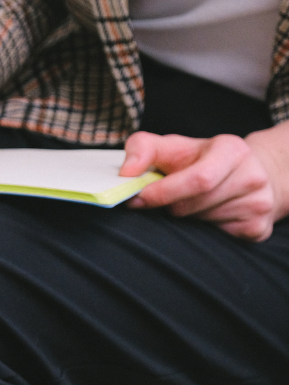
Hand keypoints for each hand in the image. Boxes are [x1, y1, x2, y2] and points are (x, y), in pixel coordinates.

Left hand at [121, 125, 288, 240]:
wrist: (250, 172)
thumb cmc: (202, 160)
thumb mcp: (173, 146)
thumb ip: (143, 149)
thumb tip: (126, 172)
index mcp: (232, 151)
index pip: (198, 179)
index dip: (163, 192)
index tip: (138, 198)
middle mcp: (252, 177)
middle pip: (193, 206)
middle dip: (170, 205)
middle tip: (167, 199)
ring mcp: (258, 205)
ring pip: (201, 223)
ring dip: (185, 217)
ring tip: (192, 201)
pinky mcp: (258, 228)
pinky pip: (215, 238)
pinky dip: (202, 230)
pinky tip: (208, 213)